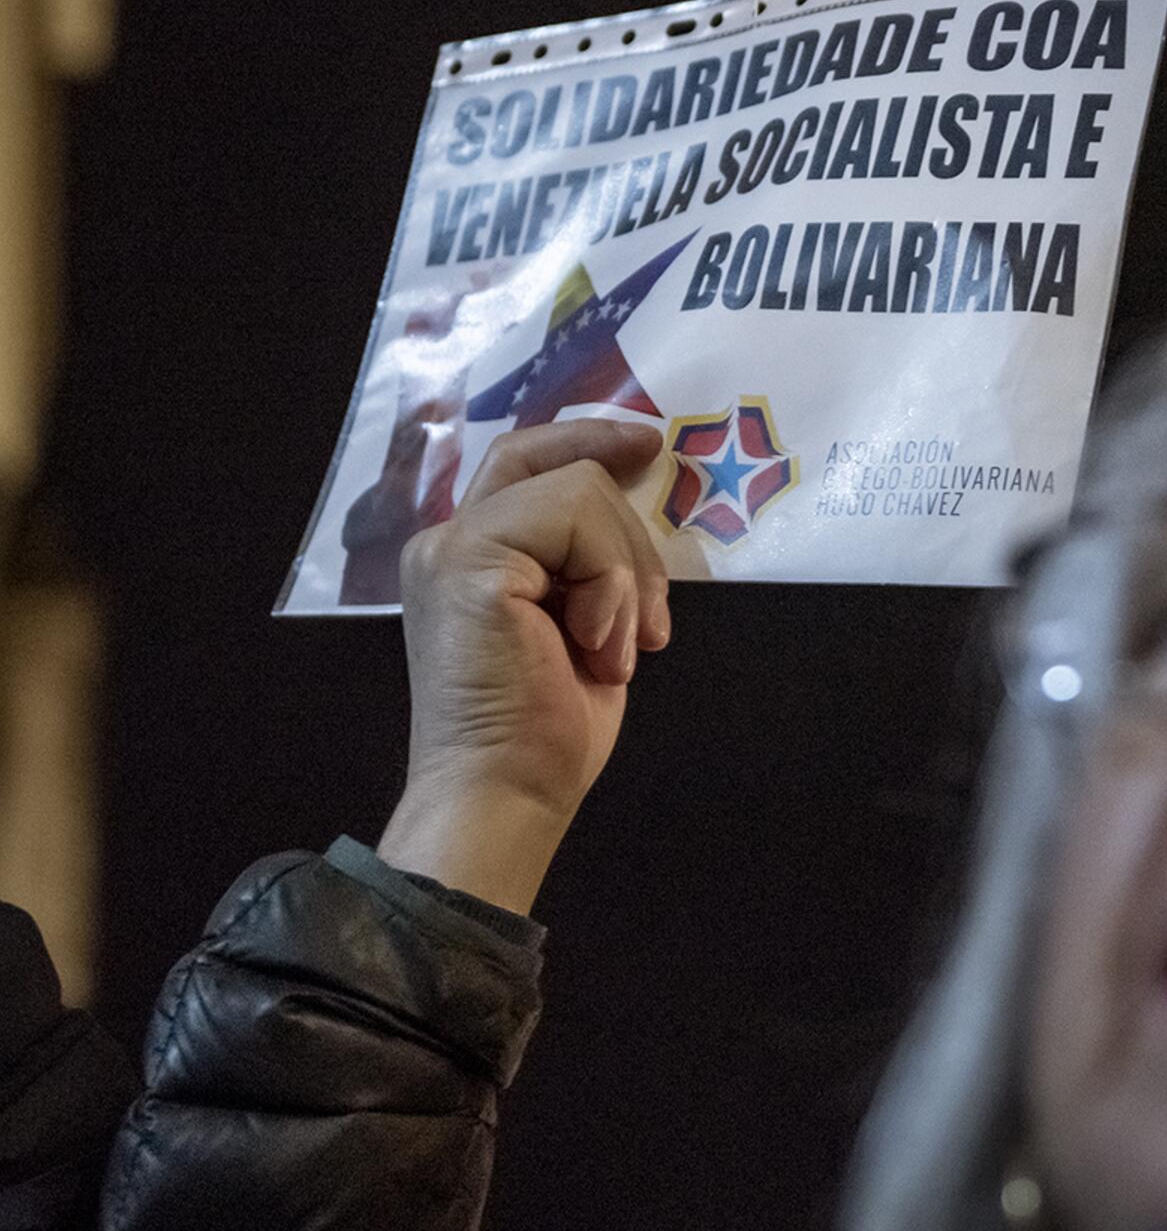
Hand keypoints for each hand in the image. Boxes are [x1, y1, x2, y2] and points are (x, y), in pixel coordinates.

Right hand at [377, 419, 669, 912]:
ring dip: (626, 572)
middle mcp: (449, 540)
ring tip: (616, 648)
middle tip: (651, 620)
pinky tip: (597, 645)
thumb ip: (587, 559)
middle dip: (628, 525)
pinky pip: (574, 517)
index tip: (648, 447)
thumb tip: (631, 496)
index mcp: (472, 555)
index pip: (529, 461)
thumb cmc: (547, 730)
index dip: (588, 437)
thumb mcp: (584, 619)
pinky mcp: (470, 560)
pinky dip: (611, 580)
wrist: (507, 793)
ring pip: (580, 489)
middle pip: (559, 465)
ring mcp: (453, 546)